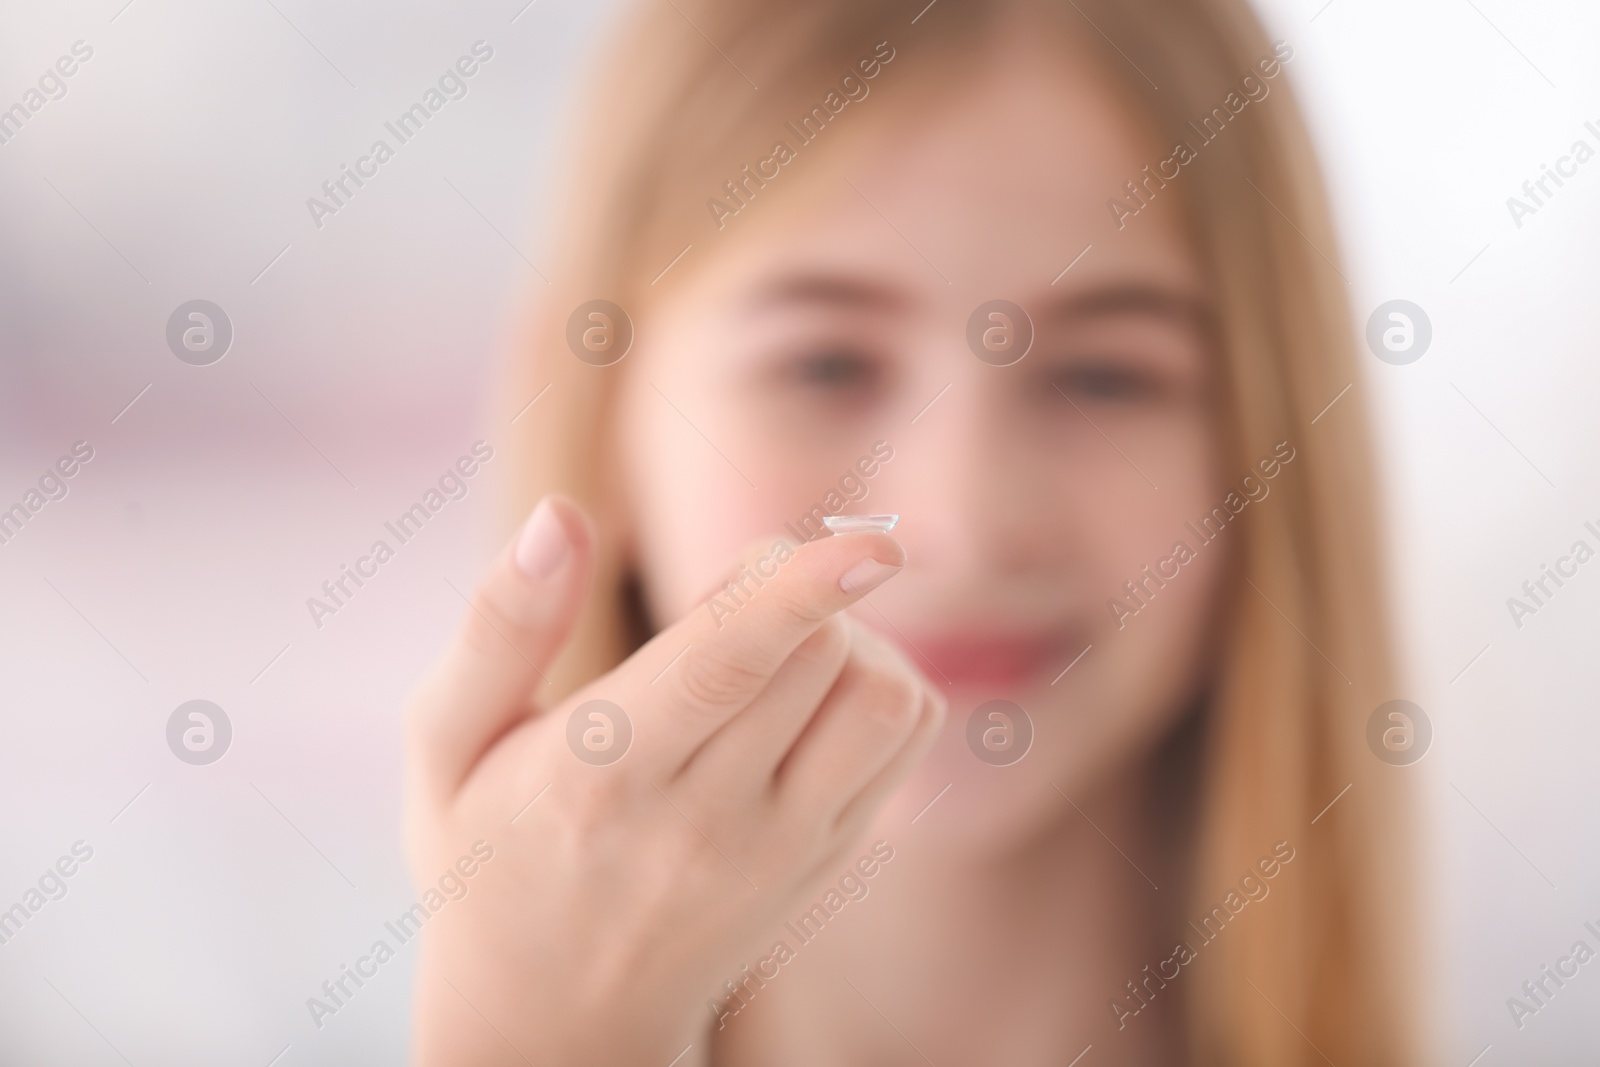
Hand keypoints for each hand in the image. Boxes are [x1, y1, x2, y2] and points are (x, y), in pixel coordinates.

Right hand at [403, 495, 944, 1065]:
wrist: (555, 1018)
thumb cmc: (489, 857)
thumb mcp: (449, 745)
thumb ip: (502, 625)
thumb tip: (558, 514)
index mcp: (601, 774)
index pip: (723, 666)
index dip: (799, 594)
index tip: (867, 547)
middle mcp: (706, 820)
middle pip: (819, 658)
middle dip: (791, 587)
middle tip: (725, 603)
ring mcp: (783, 850)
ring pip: (882, 700)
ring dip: (849, 637)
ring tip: (773, 653)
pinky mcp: (830, 859)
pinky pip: (903, 737)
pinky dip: (876, 683)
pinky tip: (807, 695)